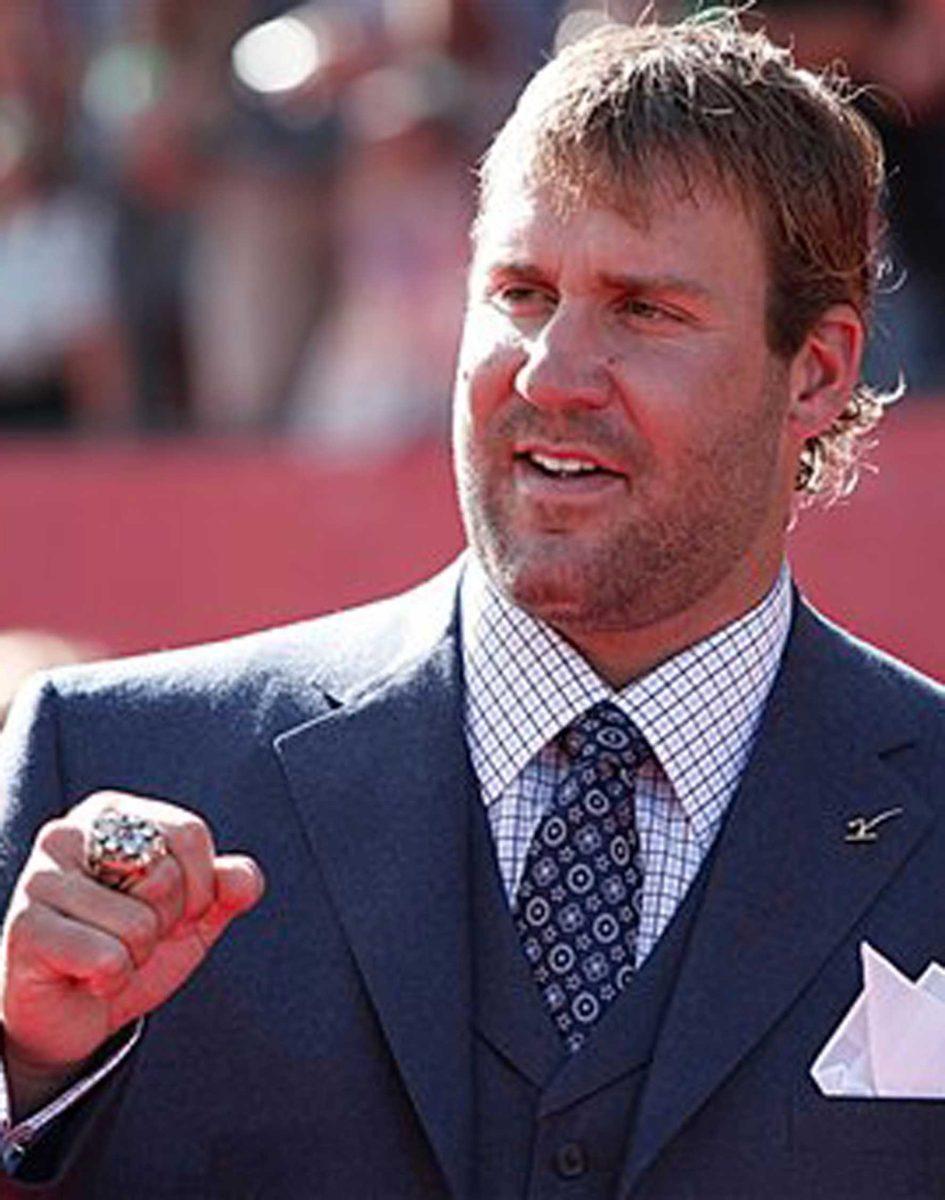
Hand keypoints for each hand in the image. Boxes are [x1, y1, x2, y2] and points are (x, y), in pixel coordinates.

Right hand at [0, 791, 263, 1115]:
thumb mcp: (194, 915)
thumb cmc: (131, 947)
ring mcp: (40, 880)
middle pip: (167, 875)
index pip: (189, 833)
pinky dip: (111, 979)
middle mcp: (69, 833)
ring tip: (104, 956)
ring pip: (139, 923)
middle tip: (130, 936)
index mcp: (113, 814)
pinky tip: (86, 977)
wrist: (73, 1013)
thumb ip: (229, 887)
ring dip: (136, 956)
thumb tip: (242, 879)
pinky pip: (108, 958)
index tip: (169, 910)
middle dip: (165, 923)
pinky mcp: (24, 929)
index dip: (198, 887)